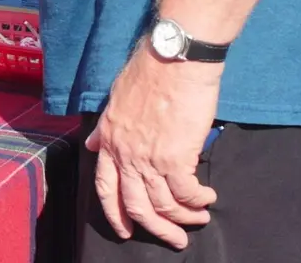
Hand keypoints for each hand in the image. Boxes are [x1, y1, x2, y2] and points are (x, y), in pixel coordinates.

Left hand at [86, 43, 220, 248]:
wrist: (173, 59)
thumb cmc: (149, 71)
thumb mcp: (116, 98)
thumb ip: (105, 127)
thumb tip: (93, 144)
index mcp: (109, 139)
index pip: (104, 187)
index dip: (115, 213)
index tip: (126, 230)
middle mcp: (125, 153)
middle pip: (136, 206)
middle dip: (156, 229)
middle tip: (174, 240)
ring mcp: (149, 158)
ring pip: (164, 204)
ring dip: (184, 218)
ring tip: (199, 219)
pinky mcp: (176, 157)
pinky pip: (187, 193)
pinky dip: (199, 201)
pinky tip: (208, 198)